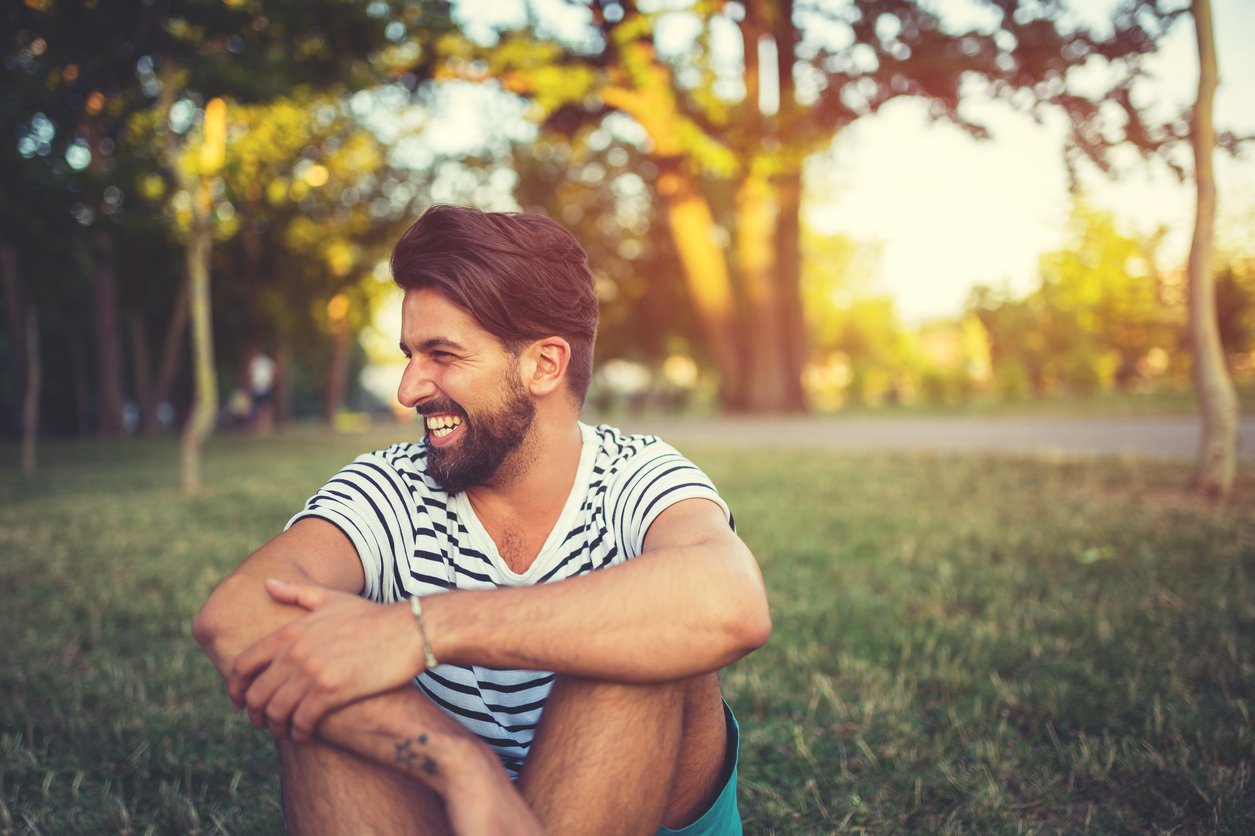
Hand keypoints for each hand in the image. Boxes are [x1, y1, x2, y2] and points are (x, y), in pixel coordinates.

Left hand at [228, 579, 424, 740]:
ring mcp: (312, 672)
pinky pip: (301, 721)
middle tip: (262, 722)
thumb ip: (296, 592)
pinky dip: (298, 732)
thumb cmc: (373, 617)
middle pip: (256, 694)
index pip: (243, 664)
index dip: (235, 687)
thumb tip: (267, 583)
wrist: (409, 631)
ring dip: (276, 726)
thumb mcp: (331, 598)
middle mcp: (295, 652)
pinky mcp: (331, 691)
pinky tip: (304, 733)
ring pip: (275, 711)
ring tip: (284, 730)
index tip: (240, 700)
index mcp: (290, 632)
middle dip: (254, 713)